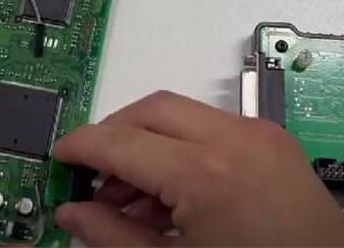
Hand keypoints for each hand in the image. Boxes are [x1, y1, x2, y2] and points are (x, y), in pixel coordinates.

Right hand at [53, 91, 343, 246]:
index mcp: (207, 173)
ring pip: (185, 115)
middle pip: (153, 109)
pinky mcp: (281, 148)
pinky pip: (217, 130)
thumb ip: (115, 238)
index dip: (82, 146)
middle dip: (115, 134)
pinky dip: (184, 149)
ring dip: (149, 143)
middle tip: (91, 174)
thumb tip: (77, 214)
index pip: (122, 141)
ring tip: (130, 199)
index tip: (62, 155)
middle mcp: (238, 140)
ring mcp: (264, 139)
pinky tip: (172, 196)